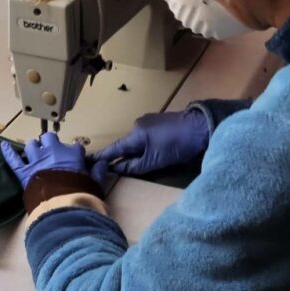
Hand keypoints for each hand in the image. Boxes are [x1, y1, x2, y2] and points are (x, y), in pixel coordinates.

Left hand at [1, 133, 107, 189]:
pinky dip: (8, 152)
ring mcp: (36, 160)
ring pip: (31, 145)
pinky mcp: (24, 172)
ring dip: (33, 149)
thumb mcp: (95, 183)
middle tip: (52, 153)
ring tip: (35, 154)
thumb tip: (102, 163)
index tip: (74, 159)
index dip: (73, 153)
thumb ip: (98, 171)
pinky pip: (13, 159)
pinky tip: (4, 145)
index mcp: (72, 153)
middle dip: (50, 144)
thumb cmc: (80, 195)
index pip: (74, 146)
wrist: (63, 206)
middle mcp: (53, 152)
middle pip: (49, 139)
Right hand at [91, 109, 209, 176]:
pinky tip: (154, 152)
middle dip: (124, 157)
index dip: (101, 156)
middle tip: (119, 169)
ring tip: (144, 163)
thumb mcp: (153, 161)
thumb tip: (116, 168)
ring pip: (137, 141)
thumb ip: (132, 166)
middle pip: (125, 145)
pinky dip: (145, 146)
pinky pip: (146, 136)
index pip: (113, 149)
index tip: (87, 160)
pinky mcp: (159, 121)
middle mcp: (138, 125)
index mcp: (134, 135)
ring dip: (137, 152)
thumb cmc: (177, 145)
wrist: (202, 127)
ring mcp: (149, 121)